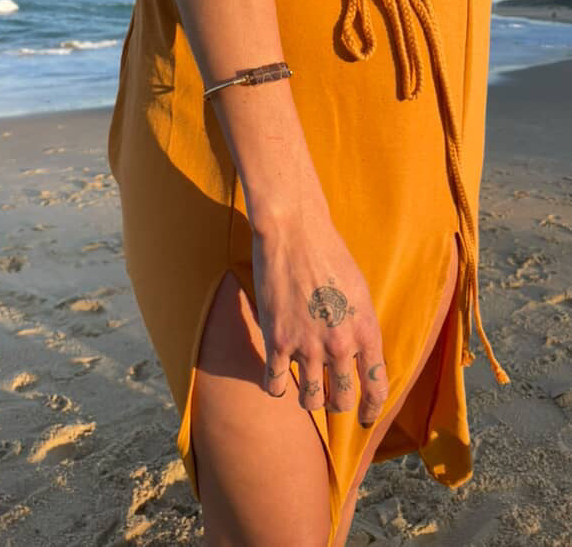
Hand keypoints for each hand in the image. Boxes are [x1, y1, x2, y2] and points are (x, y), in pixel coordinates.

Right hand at [251, 200, 388, 426]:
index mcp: (367, 331)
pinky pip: (275, 384)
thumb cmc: (329, 255)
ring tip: (304, 389)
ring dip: (308, 399)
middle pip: (342, 401)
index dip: (372, 409)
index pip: (376, 387)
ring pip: (310, 400)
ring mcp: (308, 346)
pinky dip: (275, 386)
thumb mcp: (359, 292)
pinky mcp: (278, 341)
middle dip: (337, 405)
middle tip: (330, 400)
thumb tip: (358, 355)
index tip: (365, 418)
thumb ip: (360, 327)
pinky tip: (275, 378)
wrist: (294, 233)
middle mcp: (340, 345)